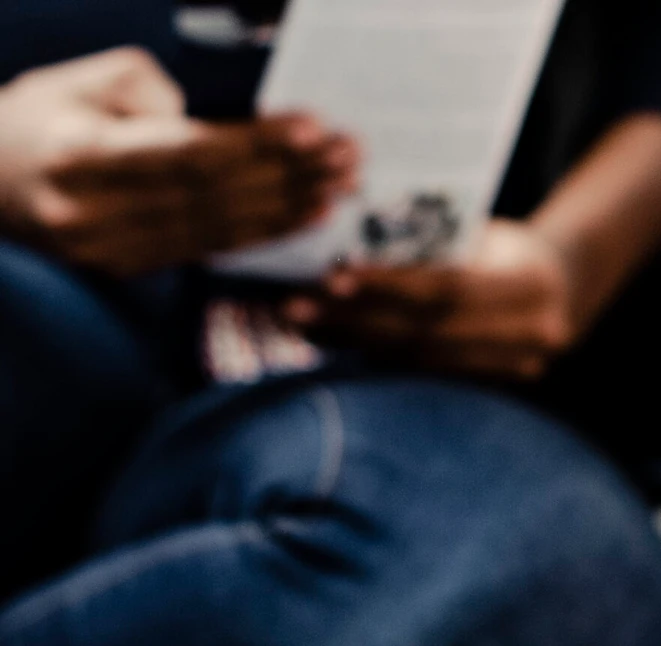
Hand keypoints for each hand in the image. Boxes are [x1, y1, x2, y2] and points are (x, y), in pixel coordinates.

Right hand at [0, 48, 354, 275]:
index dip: (256, 145)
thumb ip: (145, 93)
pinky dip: (264, 231)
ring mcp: (114, 251)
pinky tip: (309, 216)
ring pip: (219, 230)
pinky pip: (210, 249)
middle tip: (348, 155)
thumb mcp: (76, 83)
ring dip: (290, 207)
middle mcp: (97, 215)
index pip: (187, 155)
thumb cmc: (33, 120)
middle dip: (289, 175)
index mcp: (80, 159)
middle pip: (214, 197)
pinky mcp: (132, 269)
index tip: (312, 128)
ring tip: (344, 184)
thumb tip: (208, 127)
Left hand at [287, 219, 580, 378]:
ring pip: (426, 359)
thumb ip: (432, 248)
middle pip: (430, 331)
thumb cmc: (506, 246)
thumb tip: (345, 253)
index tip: (332, 277)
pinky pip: (433, 374)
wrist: (563, 285)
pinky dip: (384, 359)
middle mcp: (534, 332)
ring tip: (305, 327)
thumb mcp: (480, 233)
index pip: (449, 288)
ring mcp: (522, 366)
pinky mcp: (502, 385)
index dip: (389, 286)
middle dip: (357, 320)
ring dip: (357, 344)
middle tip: (296, 309)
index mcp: (530, 282)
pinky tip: (341, 346)